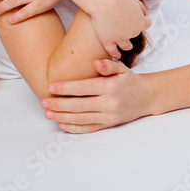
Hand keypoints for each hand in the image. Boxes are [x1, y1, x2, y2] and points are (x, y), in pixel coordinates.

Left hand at [40, 58, 154, 132]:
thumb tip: (95, 62)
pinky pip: (89, 128)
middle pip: (79, 105)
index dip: (66, 88)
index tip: (51, 87)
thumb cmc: (130, 81)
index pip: (84, 88)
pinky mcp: (108, 124)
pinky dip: (75, 128)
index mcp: (110, 87)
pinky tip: (62, 125)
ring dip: (63, 117)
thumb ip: (108, 65)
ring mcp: (108, 116)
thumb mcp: (122, 68)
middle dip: (59, 105)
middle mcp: (109, 103)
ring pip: (81, 118)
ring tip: (48, 114)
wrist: (146, 97)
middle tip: (43, 102)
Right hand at [91, 0, 150, 57]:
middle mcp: (132, 32)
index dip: (142, 21)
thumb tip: (143, 13)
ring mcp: (120, 38)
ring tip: (126, 46)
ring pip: (126, 46)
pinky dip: (115, 54)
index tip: (138, 20)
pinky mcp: (108, 41)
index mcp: (141, 22)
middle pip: (135, 33)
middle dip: (131, 30)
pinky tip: (116, 56)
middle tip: (126, 26)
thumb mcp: (134, 0)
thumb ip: (141, 8)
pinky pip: (113, 51)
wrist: (104, 1)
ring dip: (127, 46)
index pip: (146, 24)